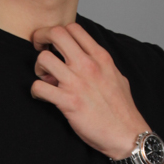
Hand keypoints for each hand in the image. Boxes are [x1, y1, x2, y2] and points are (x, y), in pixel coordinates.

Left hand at [31, 23, 148, 159]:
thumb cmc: (122, 109)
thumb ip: (100, 65)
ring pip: (44, 58)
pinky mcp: (68, 102)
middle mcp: (88, 65)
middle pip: (56, 33)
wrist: (127, 135)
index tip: (52, 43)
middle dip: (41, 38)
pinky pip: (39, 87)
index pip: (74, 28)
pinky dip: (35, 91)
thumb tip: (86, 60)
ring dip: (38, 68)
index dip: (57, 32)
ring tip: (44, 79)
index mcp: (101, 57)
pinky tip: (42, 96)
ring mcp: (77, 83)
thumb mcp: (117, 77)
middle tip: (39, 50)